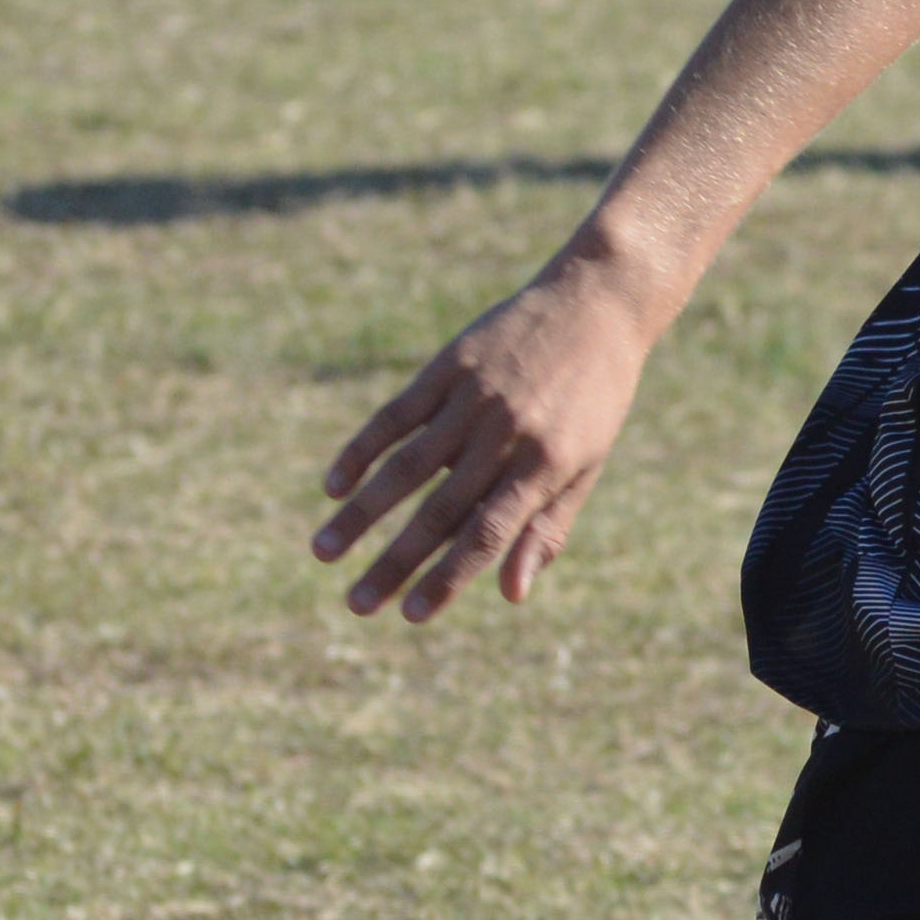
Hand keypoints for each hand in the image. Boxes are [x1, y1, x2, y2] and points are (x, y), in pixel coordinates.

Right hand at [311, 261, 664, 621]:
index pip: (487, 535)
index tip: (411, 616)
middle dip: (394, 563)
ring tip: (323, 553)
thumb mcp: (586, 465)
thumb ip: (546, 529)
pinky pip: (395, 415)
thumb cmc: (596, 399)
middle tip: (355, 606)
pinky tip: (333, 486)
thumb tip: (511, 595)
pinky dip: (361, 451)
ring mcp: (473, 397)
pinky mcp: (449, 366)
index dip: (448, 579)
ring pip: (406, 466)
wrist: (596, 304)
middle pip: (439, 511)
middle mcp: (506, 433)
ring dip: (360, 514)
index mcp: (546, 464)